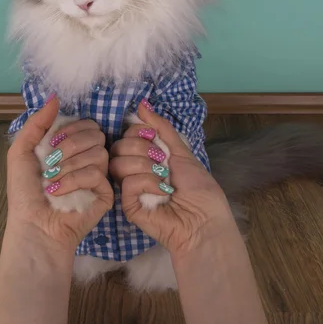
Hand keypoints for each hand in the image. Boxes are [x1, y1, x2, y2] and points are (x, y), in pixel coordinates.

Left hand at [6, 97, 113, 252]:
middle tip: (51, 164)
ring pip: (98, 152)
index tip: (51, 143)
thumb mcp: (21, 150)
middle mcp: (89, 158)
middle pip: (95, 134)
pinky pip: (97, 174)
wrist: (32, 225)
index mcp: (73, 146)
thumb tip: (55, 97)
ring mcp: (100, 176)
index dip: (69, 129)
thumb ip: (37, 122)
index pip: (87, 123)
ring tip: (53, 181)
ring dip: (68, 166)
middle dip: (69, 146)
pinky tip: (60, 192)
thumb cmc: (25, 191)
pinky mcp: (106, 194)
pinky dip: (74, 180)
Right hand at [109, 104, 234, 255]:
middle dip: (141, 149)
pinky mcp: (128, 206)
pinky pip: (127, 182)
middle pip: (117, 147)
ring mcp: (130, 190)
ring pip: (118, 164)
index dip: (137, 132)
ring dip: (145, 166)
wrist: (205, 219)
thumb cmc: (198, 188)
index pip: (125, 136)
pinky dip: (147, 182)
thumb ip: (161, 128)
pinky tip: (162, 191)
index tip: (153, 137)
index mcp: (145, 158)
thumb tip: (143, 104)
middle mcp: (134, 172)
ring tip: (163, 178)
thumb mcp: (181, 151)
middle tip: (161, 160)